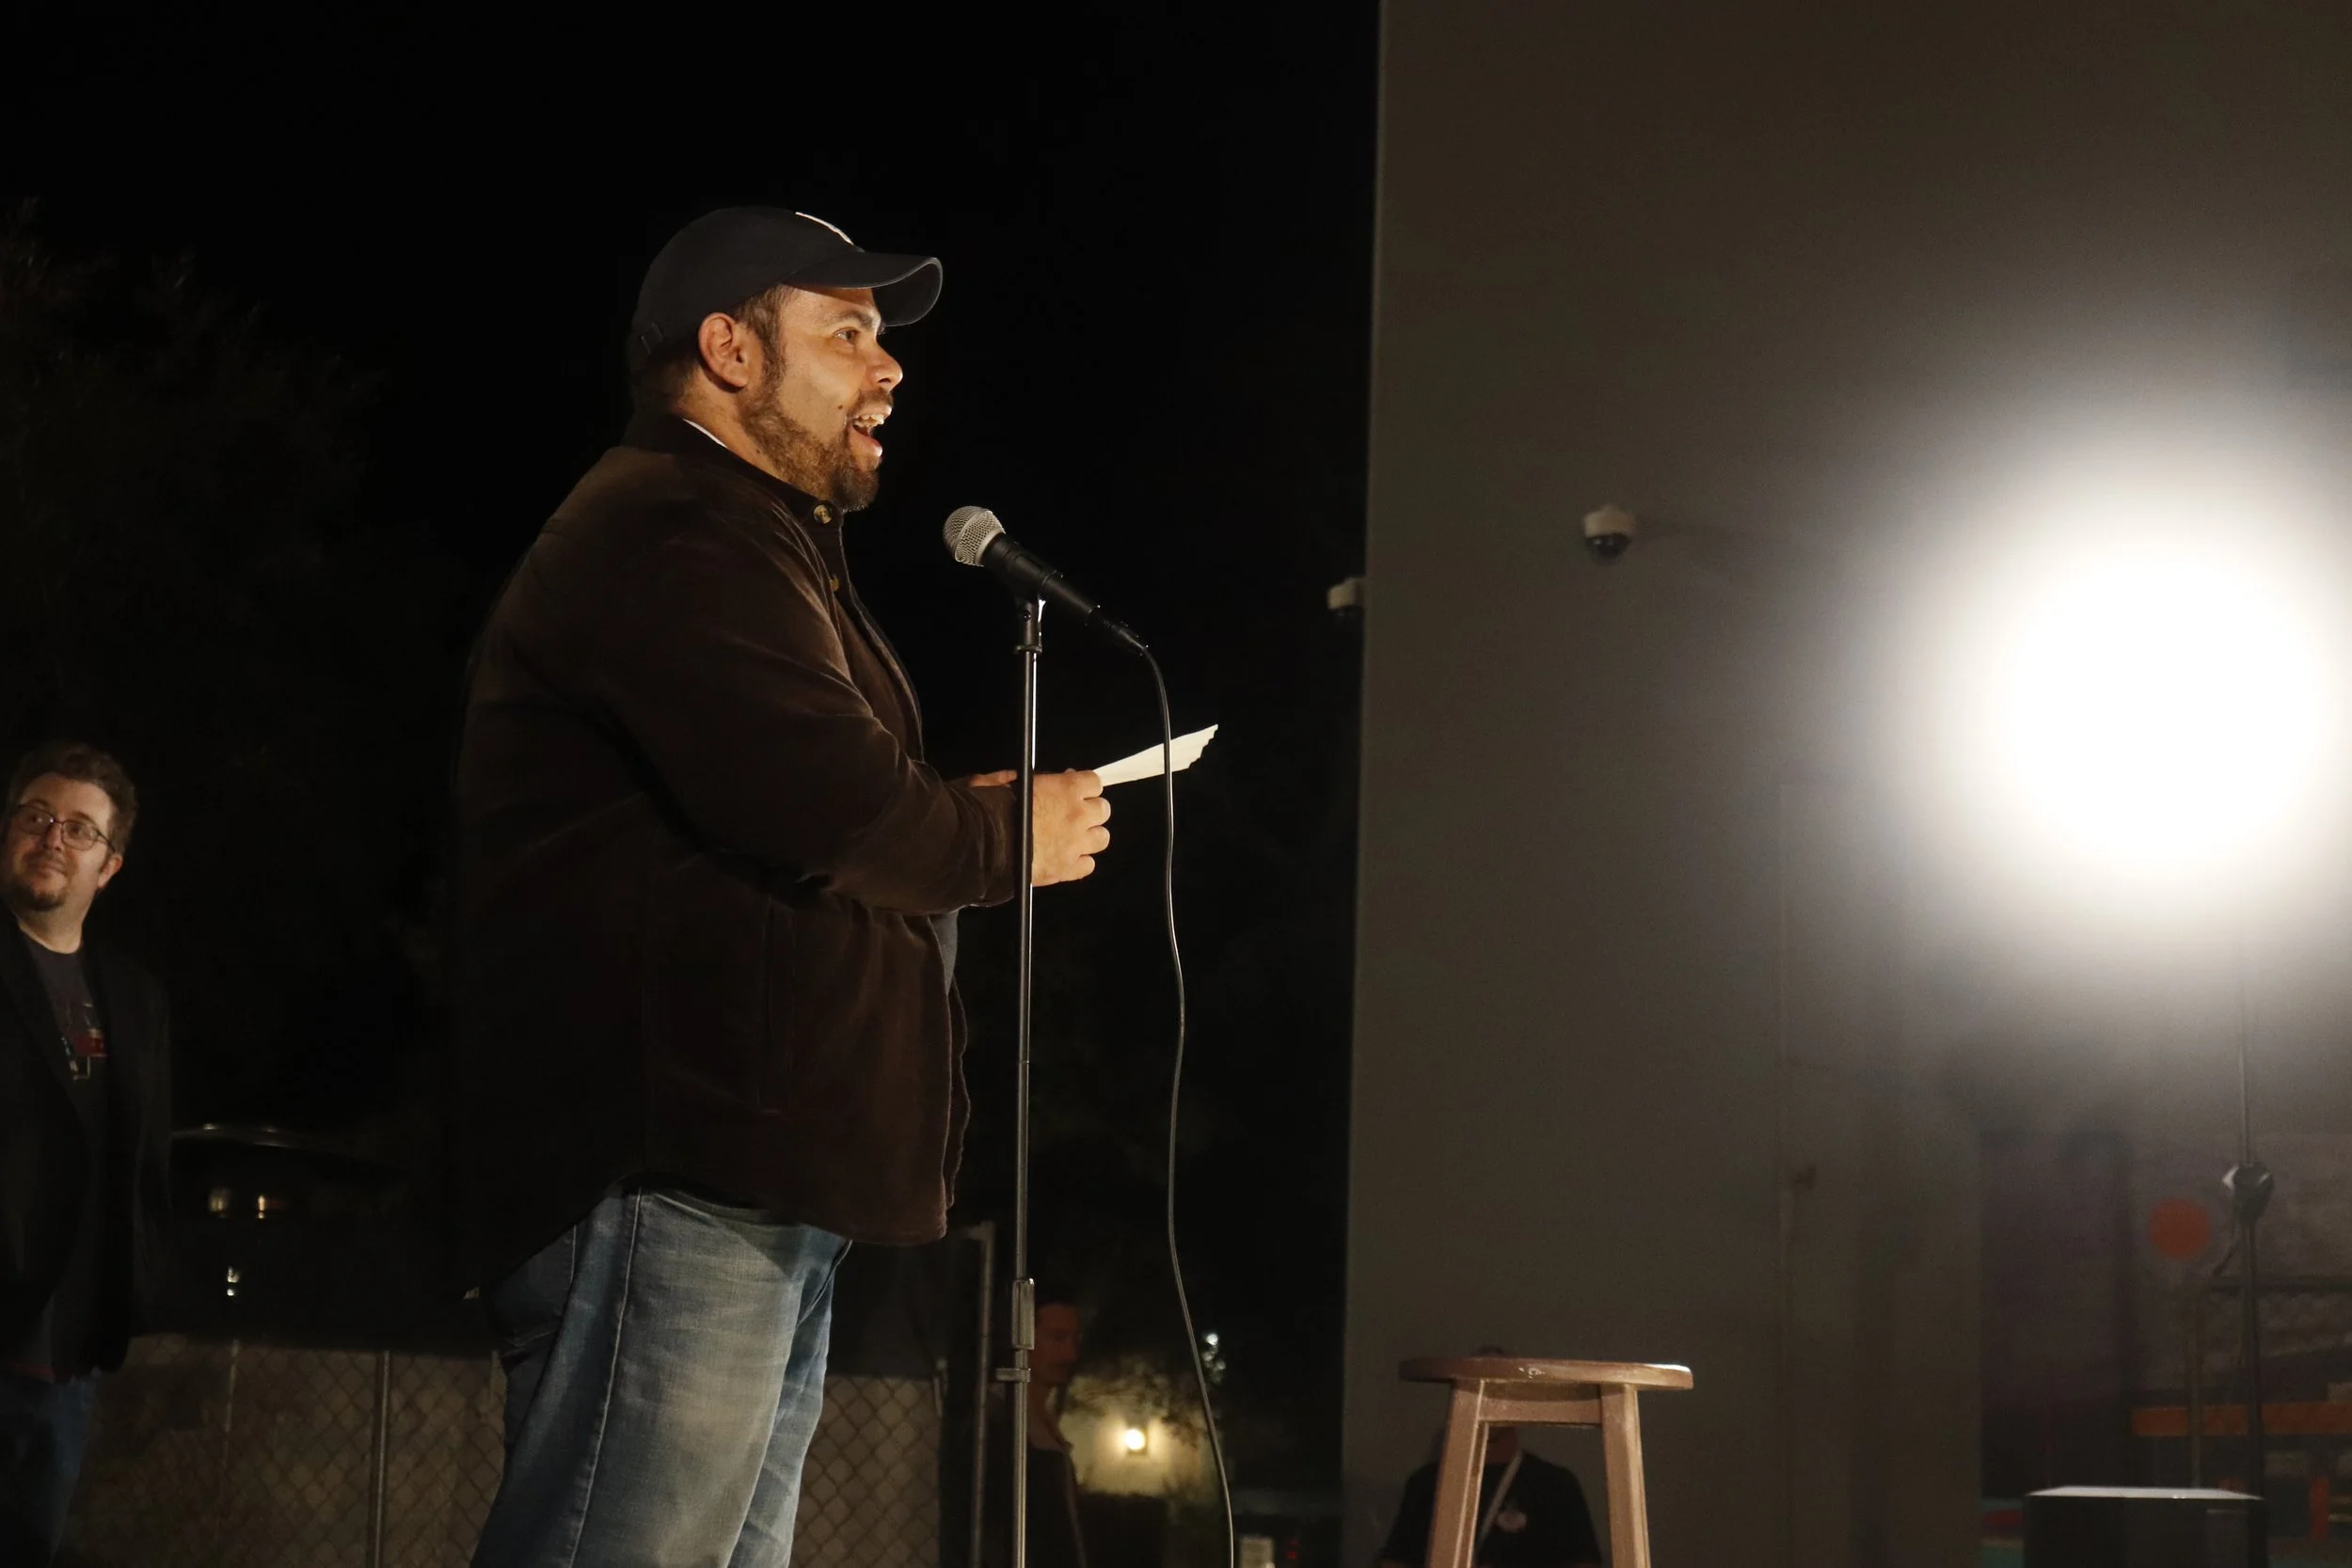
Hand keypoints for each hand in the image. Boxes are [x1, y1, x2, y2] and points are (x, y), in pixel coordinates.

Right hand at [966, 769, 1109, 884]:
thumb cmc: (987, 810)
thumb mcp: (1000, 781)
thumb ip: (1023, 779)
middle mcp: (1077, 816)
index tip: (1072, 790)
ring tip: (1071, 838)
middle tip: (1072, 814)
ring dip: (1089, 836)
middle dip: (1089, 810)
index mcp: (1065, 789)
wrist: (980, 847)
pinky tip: (1065, 858)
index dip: (1083, 786)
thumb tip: (1030, 780)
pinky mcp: (1067, 870)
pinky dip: (1080, 862)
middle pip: (1103, 810)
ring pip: (1102, 838)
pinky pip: (1088, 865)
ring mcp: (1075, 845)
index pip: (1095, 781)